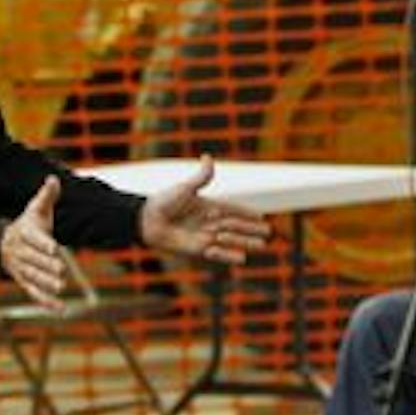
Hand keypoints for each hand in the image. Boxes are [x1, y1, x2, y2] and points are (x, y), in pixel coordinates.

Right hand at [1, 176, 64, 309]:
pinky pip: (33, 293)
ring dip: (46, 283)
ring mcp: (21, 269)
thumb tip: (54, 180)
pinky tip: (61, 308)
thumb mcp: (35, 209)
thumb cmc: (28, 224)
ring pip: (32, 277)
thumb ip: (46, 196)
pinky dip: (45, 301)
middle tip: (62, 270)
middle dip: (47, 266)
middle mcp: (21, 252)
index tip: (55, 248)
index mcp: (25, 233)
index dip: (44, 244)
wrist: (3, 243)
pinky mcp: (24, 281)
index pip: (35, 239)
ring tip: (60, 287)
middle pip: (34, 260)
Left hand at [137, 155, 270, 264]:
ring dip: (245, 243)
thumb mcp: (185, 188)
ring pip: (231, 241)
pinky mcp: (197, 250)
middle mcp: (210, 223)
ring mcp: (205, 237)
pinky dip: (228, 255)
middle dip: (252, 230)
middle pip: (236, 227)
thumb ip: (201, 177)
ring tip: (261, 247)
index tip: (262, 217)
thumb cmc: (164, 202)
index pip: (234, 210)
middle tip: (268, 233)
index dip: (247, 214)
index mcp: (210, 206)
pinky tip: (241, 258)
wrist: (147, 221)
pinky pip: (217, 254)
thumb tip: (208, 156)